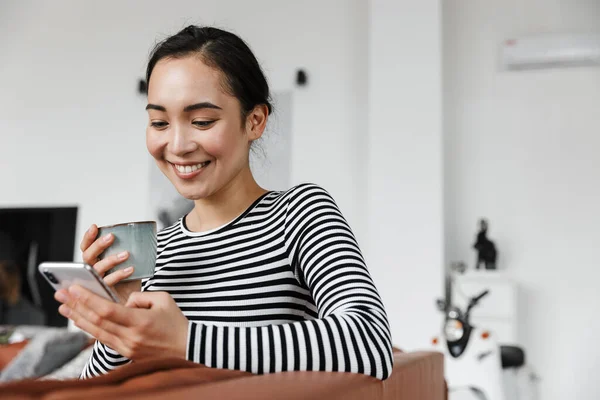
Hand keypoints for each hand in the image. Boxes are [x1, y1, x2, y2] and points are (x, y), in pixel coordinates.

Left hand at [55, 285, 188, 360]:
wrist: (187, 347)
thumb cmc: (175, 321)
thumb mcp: (163, 299)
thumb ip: (139, 297)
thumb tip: (123, 302)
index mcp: (140, 322)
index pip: (107, 310)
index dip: (88, 299)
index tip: (74, 288)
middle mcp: (130, 337)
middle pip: (96, 321)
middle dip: (76, 306)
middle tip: (61, 294)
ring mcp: (126, 347)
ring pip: (96, 332)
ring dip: (78, 318)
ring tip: (64, 307)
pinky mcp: (125, 352)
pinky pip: (103, 339)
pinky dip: (90, 328)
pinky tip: (80, 320)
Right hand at [81, 224, 139, 302]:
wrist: (132, 303)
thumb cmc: (129, 281)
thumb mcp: (127, 263)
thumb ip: (127, 251)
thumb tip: (139, 233)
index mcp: (94, 262)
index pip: (86, 248)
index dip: (88, 237)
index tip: (95, 226)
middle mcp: (92, 272)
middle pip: (88, 257)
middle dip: (98, 246)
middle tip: (111, 237)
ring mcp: (96, 283)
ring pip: (96, 270)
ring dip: (110, 260)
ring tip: (125, 254)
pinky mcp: (104, 293)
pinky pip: (108, 282)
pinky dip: (119, 274)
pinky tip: (130, 269)